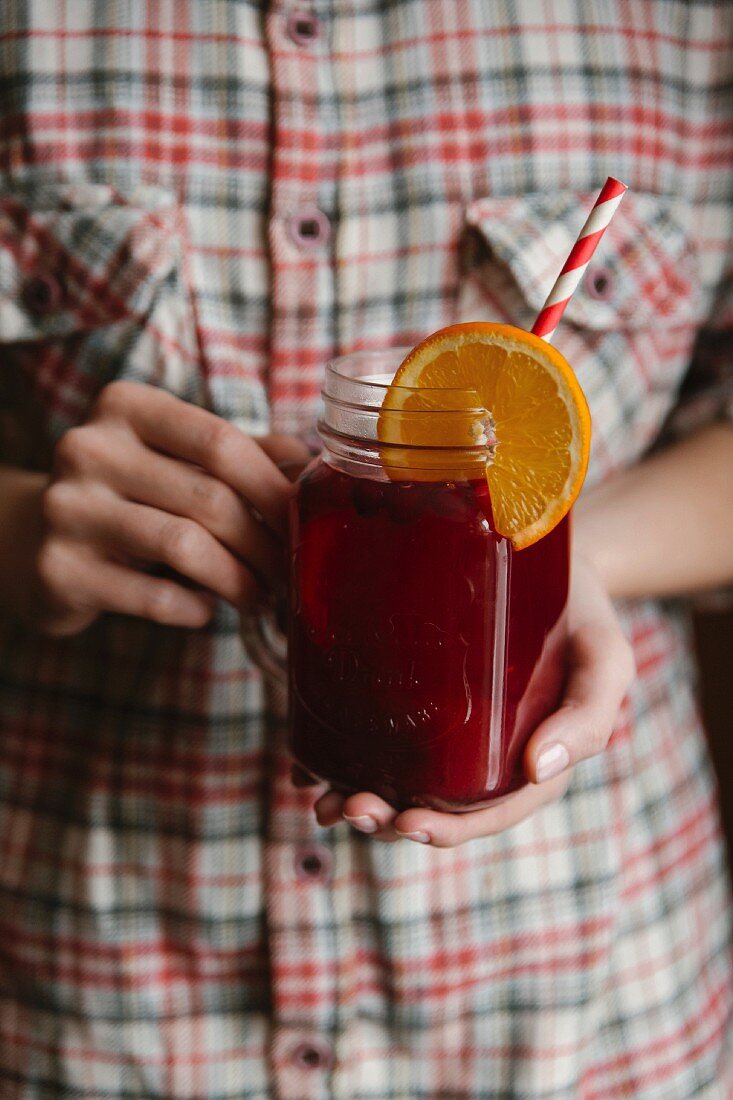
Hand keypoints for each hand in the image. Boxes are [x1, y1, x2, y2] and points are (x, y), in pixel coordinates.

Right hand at [23, 381, 308, 635]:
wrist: (32, 540)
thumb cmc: (128, 494)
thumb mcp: (177, 459)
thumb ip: (241, 454)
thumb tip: (310, 464)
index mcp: (125, 407)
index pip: (219, 440)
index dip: (273, 485)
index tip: (304, 520)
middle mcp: (88, 449)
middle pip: (209, 497)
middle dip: (265, 543)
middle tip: (292, 571)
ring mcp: (67, 509)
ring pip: (185, 546)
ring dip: (239, 580)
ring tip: (262, 597)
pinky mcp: (60, 570)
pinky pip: (153, 596)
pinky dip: (194, 608)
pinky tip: (206, 609)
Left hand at [304, 553, 634, 846]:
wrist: (543, 547)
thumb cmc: (580, 610)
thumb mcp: (605, 658)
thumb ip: (589, 715)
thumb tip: (536, 771)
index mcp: (530, 760)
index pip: (489, 813)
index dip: (450, 829)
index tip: (409, 825)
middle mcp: (483, 753)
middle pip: (434, 805)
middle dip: (389, 820)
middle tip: (349, 808)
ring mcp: (447, 726)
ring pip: (399, 781)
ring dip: (361, 800)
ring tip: (324, 800)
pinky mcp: (416, 692)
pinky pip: (377, 735)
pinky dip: (342, 757)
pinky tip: (308, 762)